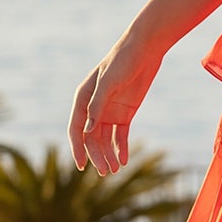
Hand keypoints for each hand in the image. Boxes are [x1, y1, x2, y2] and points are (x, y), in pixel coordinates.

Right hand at [68, 32, 162, 175]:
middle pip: (92, 138)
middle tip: (104, 172)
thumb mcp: (109, 82)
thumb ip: (98, 105)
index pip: (77, 128)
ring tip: (114, 170)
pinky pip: (121, 135)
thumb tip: (89, 131)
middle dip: (97, 155)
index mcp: (83, 98)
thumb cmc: (122, 60)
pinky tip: (123, 161)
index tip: (81, 166)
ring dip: (108, 155)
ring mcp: (110, 111)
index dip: (77, 148)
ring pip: (106, 139)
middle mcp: (94, 107)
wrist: (145, 49)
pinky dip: (121, 148)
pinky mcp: (125, 113)